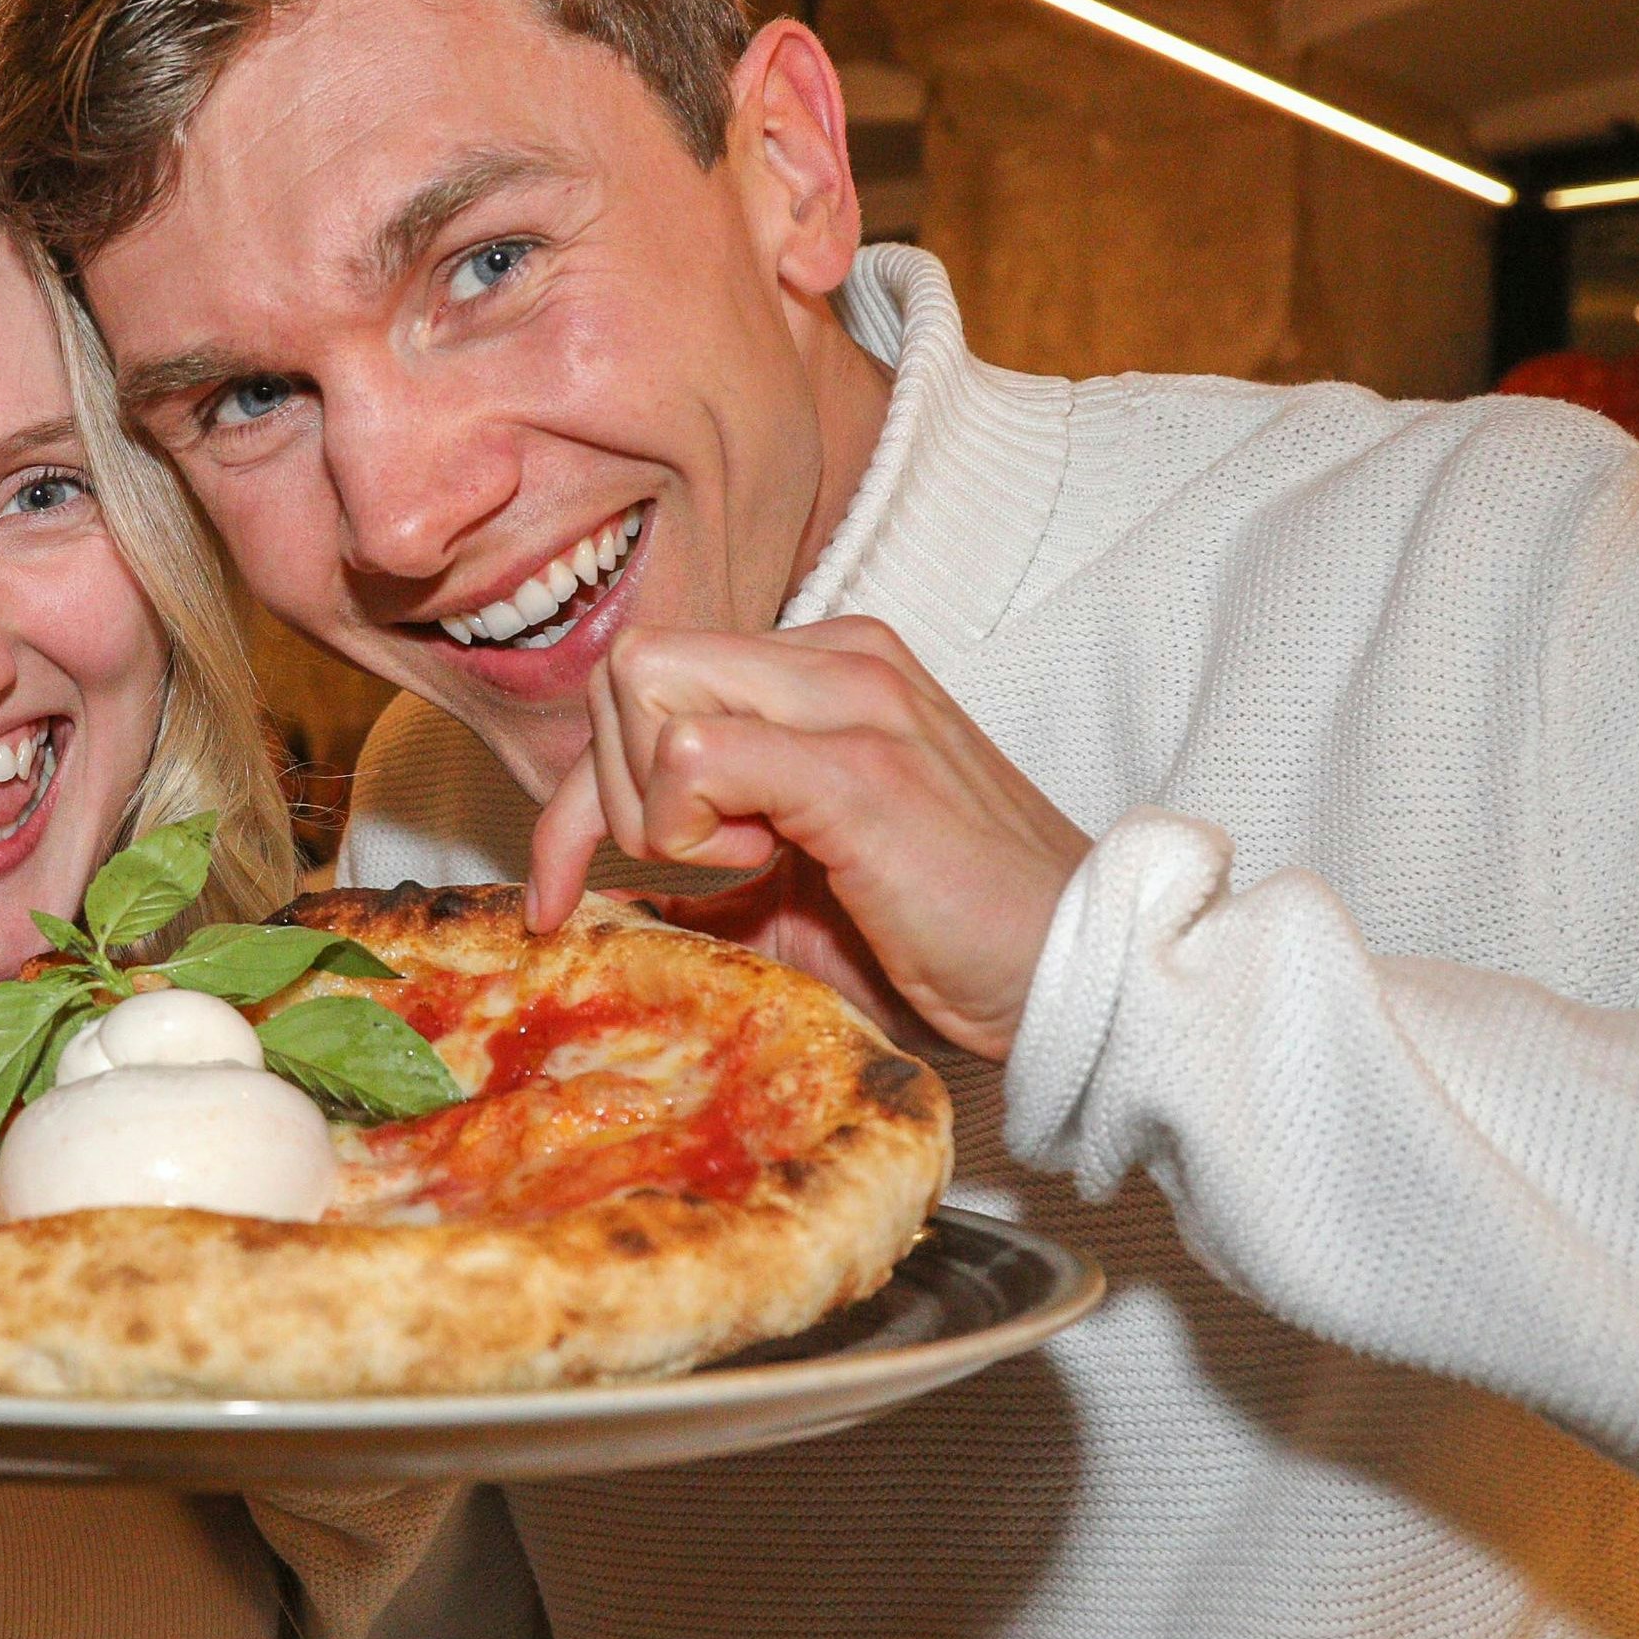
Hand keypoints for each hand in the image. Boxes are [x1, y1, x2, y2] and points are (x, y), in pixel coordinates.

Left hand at [527, 617, 1090, 1059]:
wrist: (1077, 979)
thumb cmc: (950, 946)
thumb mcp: (798, 897)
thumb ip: (706, 872)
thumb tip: (602, 887)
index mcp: (828, 671)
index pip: (647, 680)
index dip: (579, 792)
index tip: (561, 889)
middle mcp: (840, 659)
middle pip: (628, 667)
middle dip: (609, 791)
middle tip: (700, 867)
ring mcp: (854, 699)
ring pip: (644, 684)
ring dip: (652, 801)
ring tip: (750, 863)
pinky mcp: (858, 766)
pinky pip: (691, 750)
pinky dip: (684, 822)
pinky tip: (762, 866)